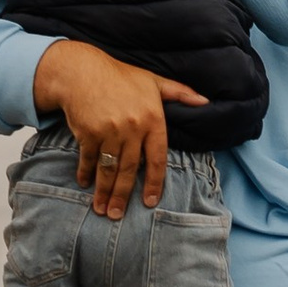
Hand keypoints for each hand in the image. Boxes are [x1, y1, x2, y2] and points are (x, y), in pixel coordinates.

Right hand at [35, 39, 204, 215]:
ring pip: (109, 169)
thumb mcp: (153, 81)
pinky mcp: (88, 132)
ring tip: (101, 209)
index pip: (157, 158)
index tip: (150, 202)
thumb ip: (180, 93)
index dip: (154, 183)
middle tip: (117, 215)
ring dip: (104, 191)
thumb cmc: (120, 77)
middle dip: (123, 196)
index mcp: (153, 119)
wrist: (82, 70)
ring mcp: (109, 131)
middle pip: (129, 170)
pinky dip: (85, 172)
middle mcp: (133, 127)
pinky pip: (88, 158)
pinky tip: (84, 183)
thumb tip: (205, 101)